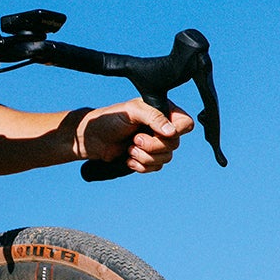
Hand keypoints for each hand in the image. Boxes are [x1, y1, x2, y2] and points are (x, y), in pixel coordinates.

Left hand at [74, 99, 194, 173]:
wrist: (94, 138)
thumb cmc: (111, 119)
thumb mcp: (133, 111)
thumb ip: (153, 117)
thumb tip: (171, 131)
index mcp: (163, 111)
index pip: (185, 123)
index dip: (177, 130)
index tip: (159, 132)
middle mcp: (162, 128)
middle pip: (175, 145)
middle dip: (152, 146)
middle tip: (135, 139)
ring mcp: (156, 144)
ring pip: (166, 159)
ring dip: (144, 156)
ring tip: (129, 148)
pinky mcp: (148, 158)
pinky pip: (155, 168)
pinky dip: (141, 165)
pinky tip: (128, 158)